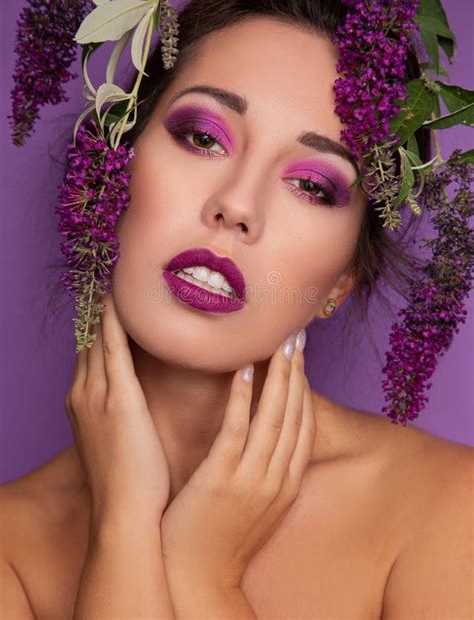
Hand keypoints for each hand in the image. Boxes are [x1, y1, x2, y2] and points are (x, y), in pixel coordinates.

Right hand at [65, 291, 169, 522]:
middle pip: (88, 341)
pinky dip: (115, 323)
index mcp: (81, 405)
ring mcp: (97, 395)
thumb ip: (119, 416)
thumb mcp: (115, 442)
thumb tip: (132, 402)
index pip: (88, 355)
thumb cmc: (128, 483)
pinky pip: (114, 349)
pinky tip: (119, 301)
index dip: (95, 327)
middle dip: (96, 312)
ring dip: (104, 310)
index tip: (105, 302)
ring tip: (113, 281)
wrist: (123, 513)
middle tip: (106, 279)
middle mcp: (82, 394)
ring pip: (98, 340)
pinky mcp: (119, 399)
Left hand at [160, 332, 315, 589]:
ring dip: (279, 375)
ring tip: (278, 341)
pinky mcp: (221, 478)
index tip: (301, 357)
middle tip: (296, 334)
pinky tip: (243, 368)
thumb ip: (269, 472)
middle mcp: (277, 479)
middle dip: (297, 371)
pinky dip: (244, 396)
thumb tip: (269, 437)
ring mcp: (251, 479)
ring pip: (273, 417)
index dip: (306, 387)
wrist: (197, 578)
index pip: (305, 426)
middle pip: (295, 415)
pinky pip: (237, 429)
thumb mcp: (259, 507)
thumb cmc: (222, 537)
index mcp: (287, 484)